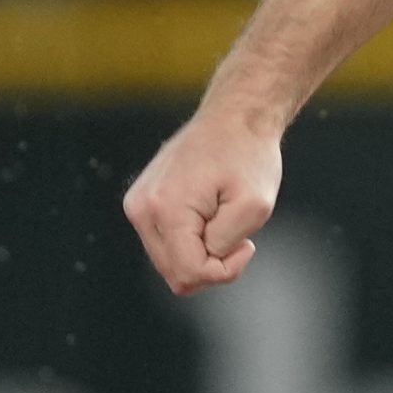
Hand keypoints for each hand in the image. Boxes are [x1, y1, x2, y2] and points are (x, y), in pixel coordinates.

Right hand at [121, 110, 281, 294]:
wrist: (234, 117)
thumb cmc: (248, 156)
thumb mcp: (255, 206)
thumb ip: (225, 245)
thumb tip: (204, 263)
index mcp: (166, 209)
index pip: (189, 273)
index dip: (225, 270)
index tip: (246, 243)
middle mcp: (142, 209)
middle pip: (176, 274)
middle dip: (212, 263)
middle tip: (236, 232)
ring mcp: (138, 206)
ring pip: (170, 263)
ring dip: (202, 252)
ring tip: (221, 219)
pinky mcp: (142, 203)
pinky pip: (167, 244)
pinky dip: (192, 240)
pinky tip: (209, 215)